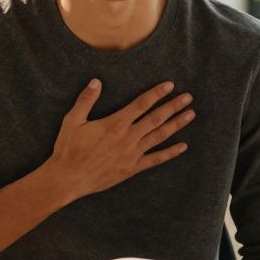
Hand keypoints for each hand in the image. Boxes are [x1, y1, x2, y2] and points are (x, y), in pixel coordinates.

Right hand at [47, 79, 194, 199]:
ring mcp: (132, 154)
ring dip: (176, 124)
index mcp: (115, 124)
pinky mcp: (132, 168)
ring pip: (159, 136)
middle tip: (188, 98)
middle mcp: (127, 137)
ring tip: (190, 115)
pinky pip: (155, 159)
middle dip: (173, 106)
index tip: (170, 85)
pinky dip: (170, 153)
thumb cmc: (69, 149)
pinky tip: (183, 147)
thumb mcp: (72, 121)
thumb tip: (96, 81)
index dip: (156, 93)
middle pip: (156, 118)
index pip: (141, 104)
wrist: (69, 178)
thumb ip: (86, 100)